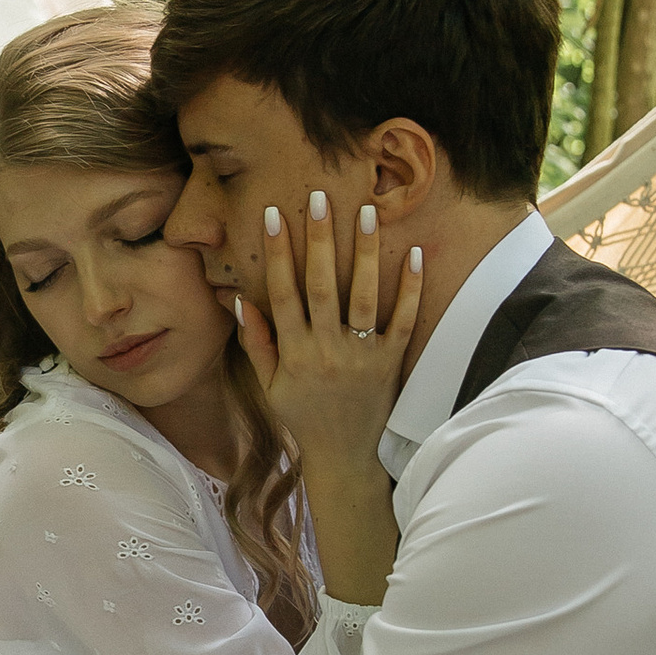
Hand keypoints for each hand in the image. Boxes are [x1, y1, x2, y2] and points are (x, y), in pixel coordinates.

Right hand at [234, 191, 424, 481]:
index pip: (281, 293)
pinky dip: (411, 290)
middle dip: (319, 239)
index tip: (274, 215)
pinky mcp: (391, 362)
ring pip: (363, 296)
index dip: (277, 253)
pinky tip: (415, 255)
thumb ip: (256, 343)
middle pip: (321, 285)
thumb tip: (240, 301)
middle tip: (320, 197)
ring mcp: (361, 356)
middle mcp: (326, 350)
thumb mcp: (270, 386)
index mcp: (294, 353)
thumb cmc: (304, 417)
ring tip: (366, 212)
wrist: (345, 457)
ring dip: (364, 252)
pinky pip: (403, 322)